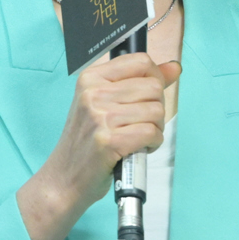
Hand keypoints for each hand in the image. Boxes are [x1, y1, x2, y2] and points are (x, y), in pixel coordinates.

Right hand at [17, 53, 180, 239]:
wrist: (64, 178)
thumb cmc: (87, 140)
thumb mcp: (104, 102)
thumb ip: (140, 81)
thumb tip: (174, 67)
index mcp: (91, 77)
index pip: (141, 61)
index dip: (155, 77)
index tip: (149, 95)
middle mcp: (93, 92)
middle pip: (153, 87)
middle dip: (157, 108)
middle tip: (142, 122)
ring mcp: (100, 116)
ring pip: (156, 111)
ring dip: (156, 128)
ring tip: (139, 137)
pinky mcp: (108, 141)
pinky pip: (152, 133)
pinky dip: (153, 143)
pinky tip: (140, 148)